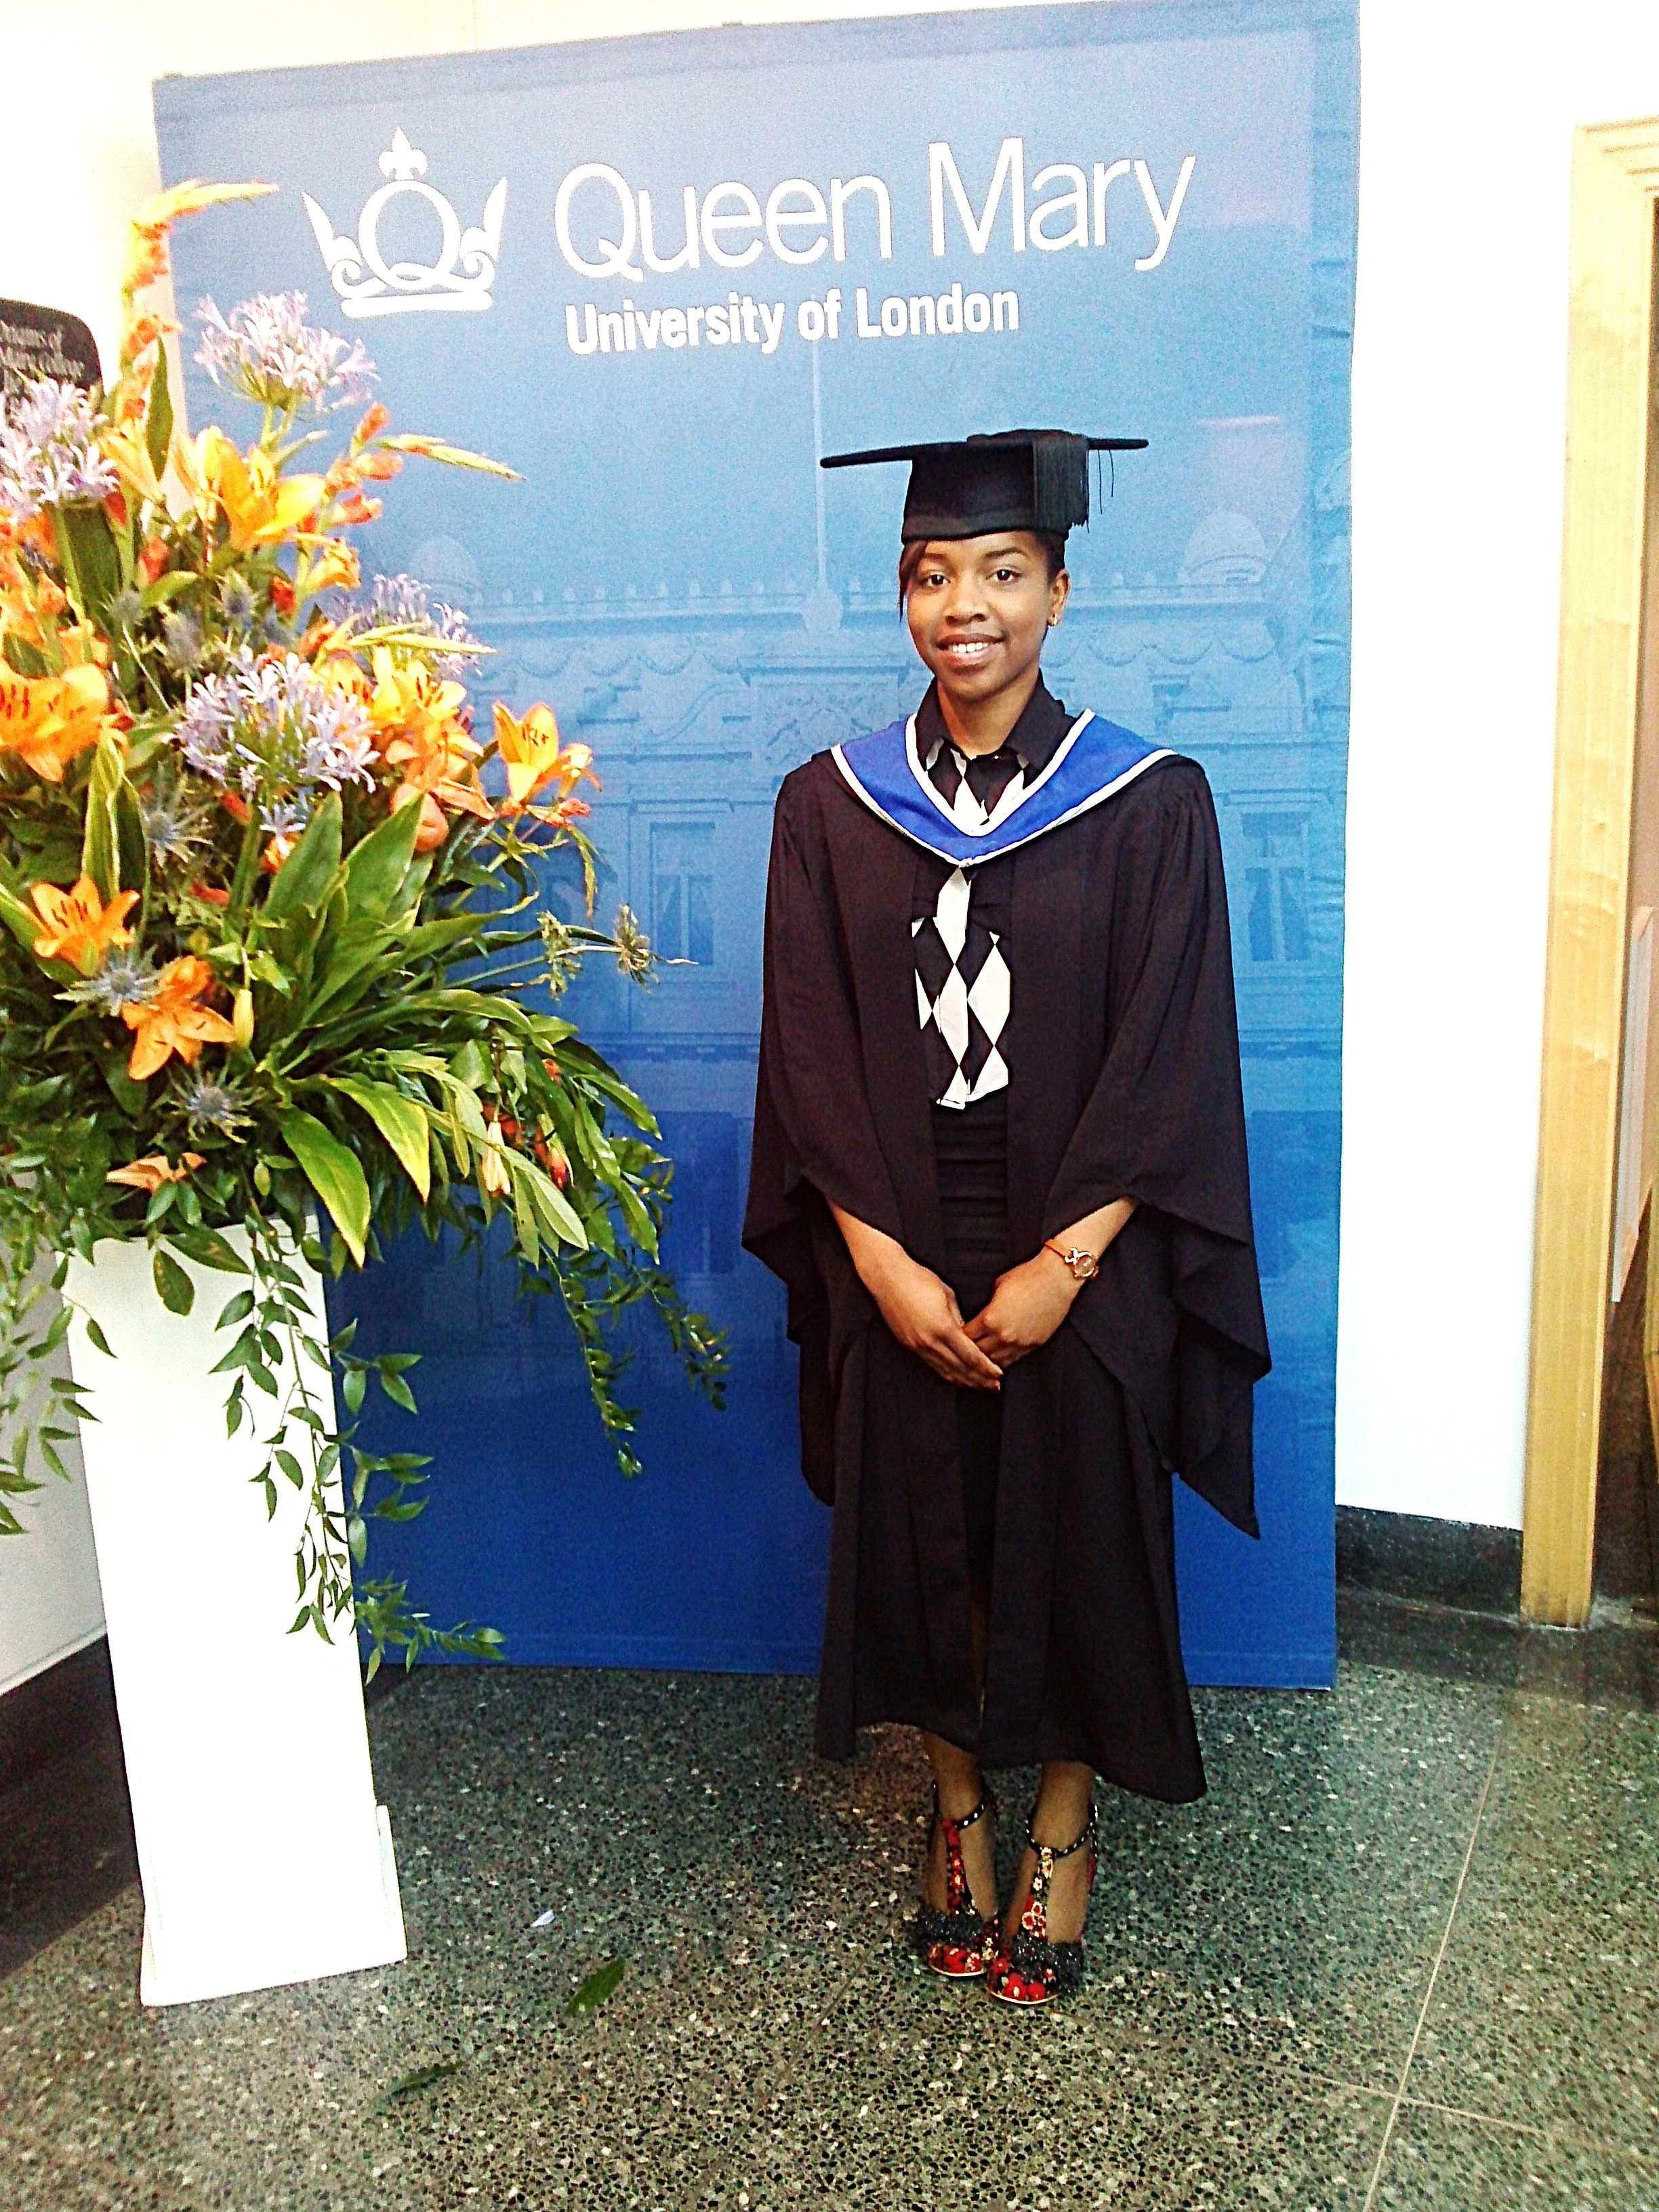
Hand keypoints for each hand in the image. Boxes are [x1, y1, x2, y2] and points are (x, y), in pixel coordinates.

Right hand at [831, 1209, 1002, 1389]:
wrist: (888, 1278)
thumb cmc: (918, 1279)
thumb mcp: (948, 1296)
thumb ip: (959, 1319)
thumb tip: (969, 1336)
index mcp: (943, 1327)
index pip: (971, 1356)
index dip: (986, 1368)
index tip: (998, 1373)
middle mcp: (930, 1341)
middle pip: (960, 1368)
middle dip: (979, 1379)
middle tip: (994, 1386)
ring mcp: (918, 1345)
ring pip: (945, 1371)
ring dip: (964, 1381)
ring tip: (978, 1386)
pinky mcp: (909, 1345)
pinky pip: (932, 1365)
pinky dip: (947, 1373)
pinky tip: (956, 1377)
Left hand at [964, 1251, 1078, 1369]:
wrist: (1056, 1280)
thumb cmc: (1027, 1277)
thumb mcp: (998, 1286)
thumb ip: (987, 1306)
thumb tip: (981, 1314)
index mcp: (990, 1319)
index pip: (965, 1337)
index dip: (958, 1337)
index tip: (955, 1337)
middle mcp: (1003, 1335)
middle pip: (978, 1353)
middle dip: (969, 1352)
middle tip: (963, 1353)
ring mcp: (1019, 1343)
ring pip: (994, 1362)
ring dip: (985, 1361)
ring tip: (978, 1362)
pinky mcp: (1032, 1346)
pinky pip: (1012, 1361)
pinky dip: (1002, 1362)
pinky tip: (996, 1361)